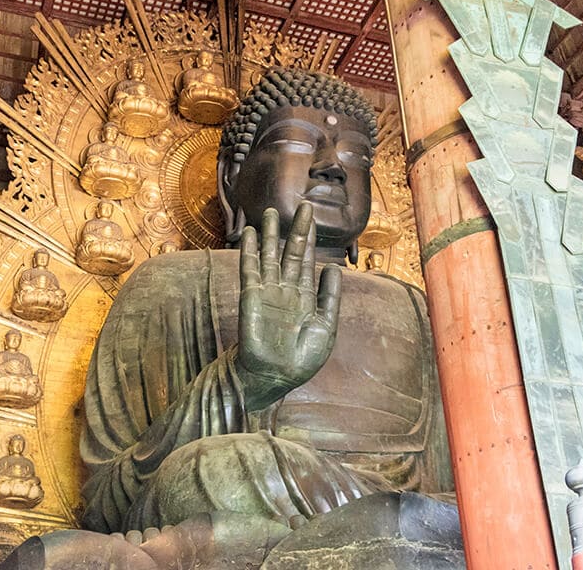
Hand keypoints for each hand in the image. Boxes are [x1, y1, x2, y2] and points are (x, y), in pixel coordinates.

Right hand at [235, 203, 340, 410]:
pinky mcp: (251, 296)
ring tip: (270, 212)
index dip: (310, 239)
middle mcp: (286, 289)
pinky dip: (249, 250)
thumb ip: (330, 298)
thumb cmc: (301, 359)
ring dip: (269, 234)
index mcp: (305, 297)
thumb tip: (334, 267)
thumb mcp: (325, 328)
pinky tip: (249, 233)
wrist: (274, 377)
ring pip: (269, 256)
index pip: (307, 261)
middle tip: (303, 205)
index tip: (312, 217)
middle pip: (291, 252)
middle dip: (297, 230)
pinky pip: (250, 268)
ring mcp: (267, 291)